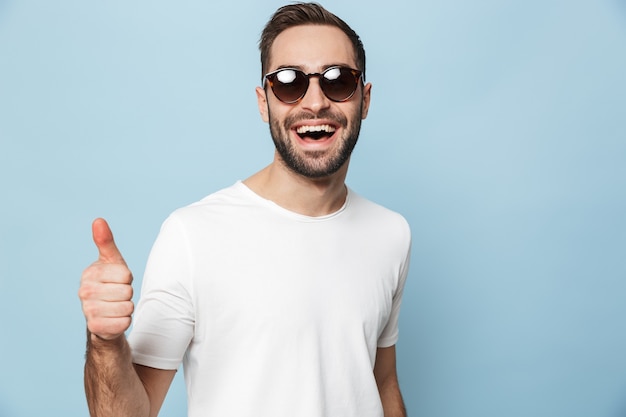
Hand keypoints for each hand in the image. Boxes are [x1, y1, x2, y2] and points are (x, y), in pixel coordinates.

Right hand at [79, 218, 133, 340]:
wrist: (103, 315)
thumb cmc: (110, 284)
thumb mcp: (112, 262)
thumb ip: (106, 242)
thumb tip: (98, 220)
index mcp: (90, 273)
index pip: (126, 274)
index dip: (127, 278)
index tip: (118, 280)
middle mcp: (85, 291)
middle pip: (127, 291)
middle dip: (128, 294)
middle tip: (118, 295)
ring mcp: (88, 310)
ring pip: (127, 307)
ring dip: (127, 308)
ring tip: (116, 306)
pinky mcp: (95, 328)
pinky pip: (124, 323)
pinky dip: (125, 322)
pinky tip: (115, 319)